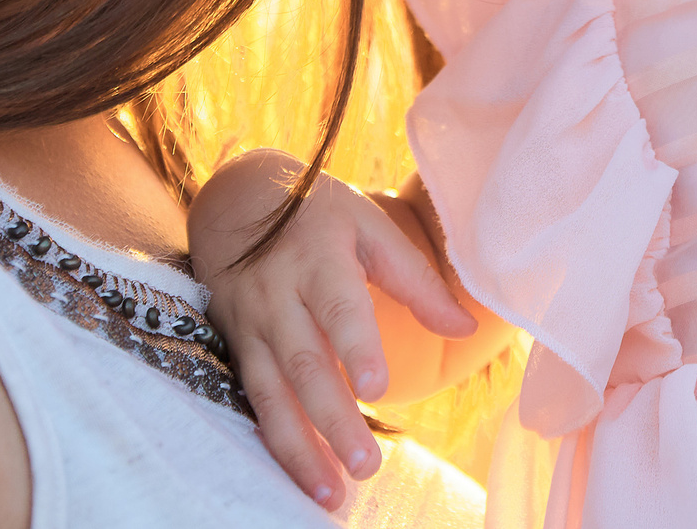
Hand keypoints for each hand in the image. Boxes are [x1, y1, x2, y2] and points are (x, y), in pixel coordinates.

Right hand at [189, 150, 478, 508]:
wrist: (232, 203)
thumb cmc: (316, 215)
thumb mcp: (369, 227)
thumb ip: (416, 278)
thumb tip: (464, 327)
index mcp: (318, 259)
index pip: (338, 308)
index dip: (355, 348)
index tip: (376, 389)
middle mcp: (277, 297)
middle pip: (304, 365)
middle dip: (333, 420)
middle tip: (366, 466)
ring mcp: (251, 327)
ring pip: (271, 396)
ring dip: (300, 450)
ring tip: (332, 493)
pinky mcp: (235, 350)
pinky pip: (252, 404)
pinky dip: (275, 444)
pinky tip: (300, 478)